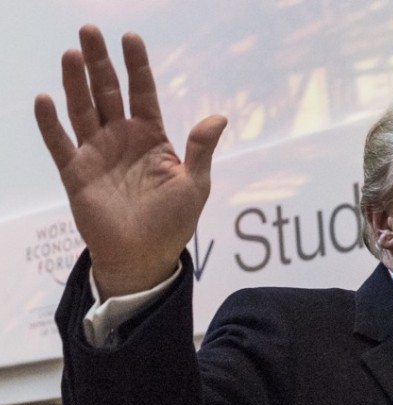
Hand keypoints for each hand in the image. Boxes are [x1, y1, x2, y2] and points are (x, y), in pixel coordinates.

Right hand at [34, 24, 226, 298]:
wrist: (145, 256)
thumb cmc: (173, 221)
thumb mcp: (195, 184)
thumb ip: (201, 149)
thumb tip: (218, 116)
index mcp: (152, 137)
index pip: (143, 93)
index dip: (137, 66)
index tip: (130, 38)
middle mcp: (121, 138)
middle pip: (107, 92)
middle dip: (99, 62)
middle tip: (90, 30)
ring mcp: (96, 153)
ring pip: (82, 110)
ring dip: (75, 83)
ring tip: (71, 54)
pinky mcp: (75, 173)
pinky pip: (59, 144)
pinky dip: (50, 123)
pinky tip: (44, 100)